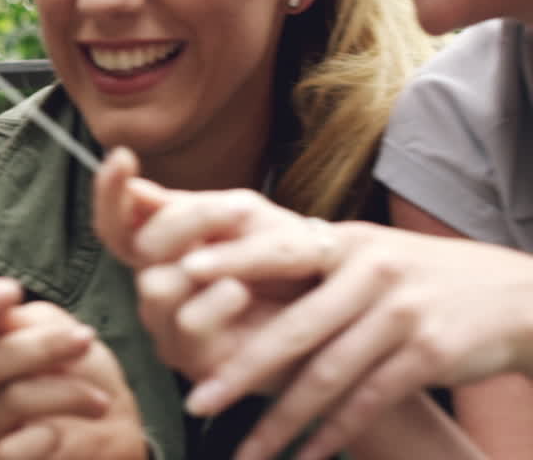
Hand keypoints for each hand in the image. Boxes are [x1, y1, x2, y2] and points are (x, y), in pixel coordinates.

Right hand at [0, 277, 147, 459]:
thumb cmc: (82, 378)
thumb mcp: (63, 334)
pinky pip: (8, 452)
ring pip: (8, 404)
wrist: (112, 435)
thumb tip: (7, 317)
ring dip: (64, 394)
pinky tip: (60, 435)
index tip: (13, 291)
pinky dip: (42, 438)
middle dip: (42, 347)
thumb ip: (31, 322)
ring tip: (100, 400)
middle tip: (86, 338)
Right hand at [92, 148, 315, 378]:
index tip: (123, 155)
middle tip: (236, 209)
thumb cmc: (288, 258)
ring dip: (208, 260)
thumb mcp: (243, 217)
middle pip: (137, 248)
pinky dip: (218, 300)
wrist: (339, 305)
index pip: (115, 224)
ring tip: (251, 256)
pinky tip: (242, 291)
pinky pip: (188, 322)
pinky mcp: (194, 361)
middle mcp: (157, 286)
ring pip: (157, 285)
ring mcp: (170, 327)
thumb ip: (187, 208)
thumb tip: (134, 190)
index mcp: (162, 250)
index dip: (108, 192)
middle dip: (184, 223)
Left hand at [175, 220, 532, 459]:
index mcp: (347, 242)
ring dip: (283, 421)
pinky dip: (337, 432)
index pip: (280, 250)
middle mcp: (372, 272)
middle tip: (196, 401)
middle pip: (295, 329)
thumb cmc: (424, 276)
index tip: (182, 274)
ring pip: (329, 376)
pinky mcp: (430, 352)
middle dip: (241, 370)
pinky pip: (371, 401)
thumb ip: (315, 261)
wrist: (517, 297)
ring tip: (246, 450)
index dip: (231, 261)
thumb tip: (236, 270)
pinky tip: (308, 455)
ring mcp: (402, 313)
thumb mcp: (372, 252)